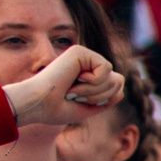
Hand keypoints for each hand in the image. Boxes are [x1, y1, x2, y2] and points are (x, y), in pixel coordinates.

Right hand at [1, 44, 120, 123]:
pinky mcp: (80, 51)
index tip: (83, 103)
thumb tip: (122, 91)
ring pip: (113, 76)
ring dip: (96, 91)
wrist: (38, 104)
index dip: (106, 99)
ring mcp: (83, 56)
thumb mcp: (88, 108)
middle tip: (78, 97)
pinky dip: (94, 81)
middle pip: (118, 81)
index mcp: (88, 76)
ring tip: (74, 90)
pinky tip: (75, 80)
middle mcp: (86, 64)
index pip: (117, 85)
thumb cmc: (57, 109)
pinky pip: (106, 68)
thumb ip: (106, 100)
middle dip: (102, 96)